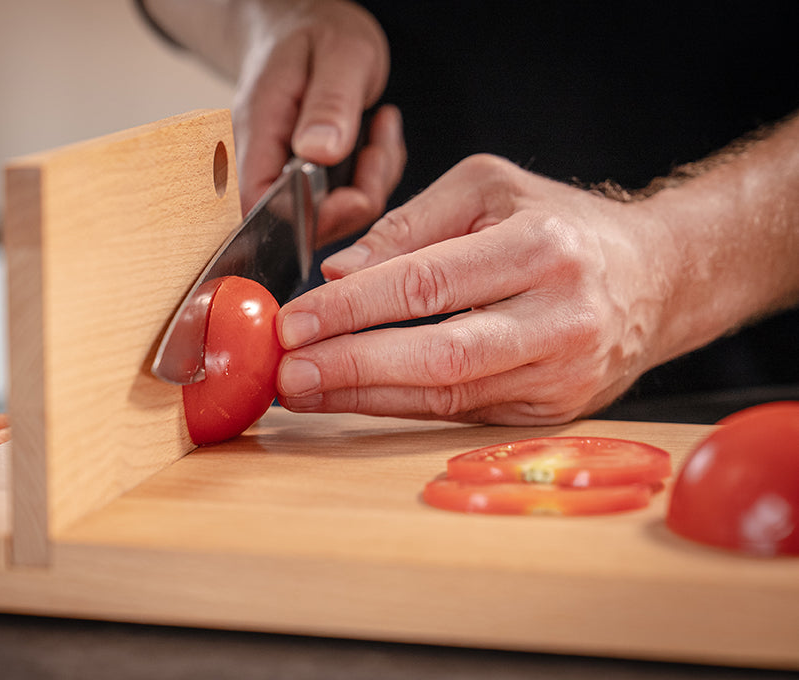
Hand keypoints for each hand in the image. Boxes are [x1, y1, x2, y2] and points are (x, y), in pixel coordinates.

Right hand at [232, 0, 403, 244]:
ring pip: (328, 215)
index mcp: (259, 129)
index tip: (357, 193)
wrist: (301, 22)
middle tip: (380, 150)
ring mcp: (282, 171)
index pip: (262, 204)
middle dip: (355, 200)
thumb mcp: (340, 53)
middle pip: (299, 220)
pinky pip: (341, 201)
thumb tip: (318, 154)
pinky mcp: (304, 177)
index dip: (309, 215)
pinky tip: (376, 140)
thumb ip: (330, 103)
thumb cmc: (317, 31)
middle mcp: (263, 158)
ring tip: (381, 135)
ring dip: (370, 186)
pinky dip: (371, 179)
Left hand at [275, 154, 677, 424]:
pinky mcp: (552, 411)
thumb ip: (412, 225)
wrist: (658, 279)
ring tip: (303, 390)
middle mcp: (559, 318)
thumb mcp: (490, 189)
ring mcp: (560, 375)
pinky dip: (400, 407)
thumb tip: (340, 271)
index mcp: (543, 248)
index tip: (295, 319)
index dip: (354, 307)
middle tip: (288, 370)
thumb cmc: (562, 226)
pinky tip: (351, 398)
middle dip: (352, 367)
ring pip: (446, 397)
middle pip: (439, 356)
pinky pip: (461, 413)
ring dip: (364, 397)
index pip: (429, 284)